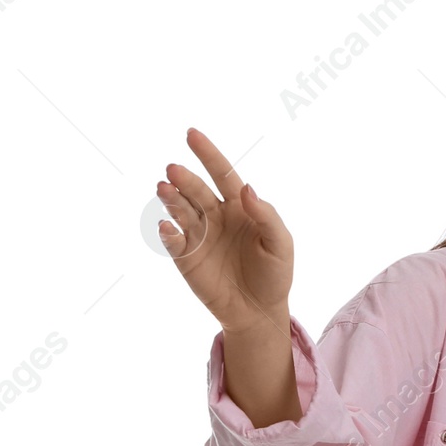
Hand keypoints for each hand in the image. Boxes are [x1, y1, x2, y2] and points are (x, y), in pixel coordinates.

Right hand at [156, 128, 293, 331]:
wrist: (260, 311)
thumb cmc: (275, 274)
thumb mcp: (280, 244)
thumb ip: (266, 216)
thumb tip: (247, 188)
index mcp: (239, 207)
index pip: (223, 175)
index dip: (208, 154)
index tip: (191, 134)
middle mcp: (215, 216)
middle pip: (197, 191)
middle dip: (186, 179)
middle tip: (174, 171)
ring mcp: (198, 235)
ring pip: (181, 210)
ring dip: (172, 199)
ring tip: (165, 189)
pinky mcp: (186, 257)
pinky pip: (173, 241)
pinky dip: (168, 232)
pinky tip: (168, 226)